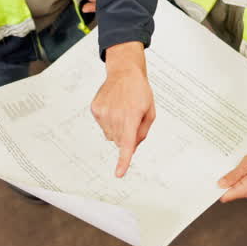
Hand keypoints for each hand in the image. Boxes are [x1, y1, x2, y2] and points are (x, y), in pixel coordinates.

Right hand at [90, 41, 155, 176]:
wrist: (124, 72)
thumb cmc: (140, 91)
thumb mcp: (150, 112)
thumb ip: (142, 133)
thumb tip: (131, 147)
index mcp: (132, 117)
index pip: (127, 144)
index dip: (123, 160)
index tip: (119, 173)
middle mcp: (116, 116)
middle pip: (120, 142)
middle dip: (126, 136)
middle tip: (131, 119)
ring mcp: (103, 113)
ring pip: (110, 136)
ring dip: (117, 129)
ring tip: (122, 110)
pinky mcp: (95, 109)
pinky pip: (103, 126)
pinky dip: (109, 121)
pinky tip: (113, 107)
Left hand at [218, 148, 246, 201]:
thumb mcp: (245, 166)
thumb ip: (232, 176)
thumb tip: (221, 184)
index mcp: (245, 189)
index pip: (226, 196)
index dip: (217, 191)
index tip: (210, 183)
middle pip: (230, 191)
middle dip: (222, 183)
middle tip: (216, 172)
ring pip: (235, 185)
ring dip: (229, 178)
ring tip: (225, 167)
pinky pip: (241, 181)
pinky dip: (236, 175)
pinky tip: (234, 167)